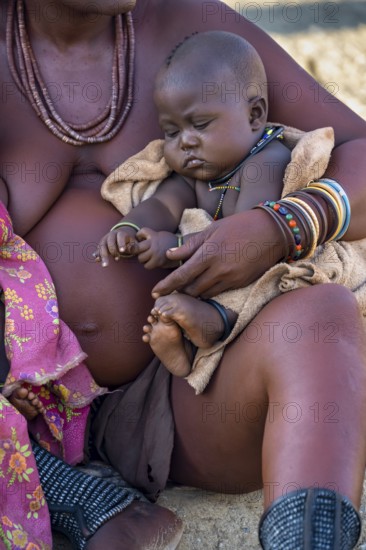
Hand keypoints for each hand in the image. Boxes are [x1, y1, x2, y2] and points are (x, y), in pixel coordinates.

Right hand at [94, 226, 137, 266]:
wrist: (122, 237)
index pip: (120, 236)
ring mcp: (105, 239)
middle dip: (112, 251)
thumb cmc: (129, 242)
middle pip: (110, 242)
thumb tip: (130, 249)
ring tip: (105, 265)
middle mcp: (111, 235)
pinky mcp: (101, 245)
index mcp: (120, 233)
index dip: (121, 243)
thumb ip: (133, 246)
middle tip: (116, 260)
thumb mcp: (133, 243)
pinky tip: (97, 260)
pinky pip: (98, 249)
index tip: (122, 251)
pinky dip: (97, 254)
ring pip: (102, 246)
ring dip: (103, 255)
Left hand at [134, 228, 179, 268]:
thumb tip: (136, 240)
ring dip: (143, 258)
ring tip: (149, 257)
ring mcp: (155, 254)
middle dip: (138, 250)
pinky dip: (148, 264)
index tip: (141, 240)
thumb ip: (148, 236)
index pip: (139, 234)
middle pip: (137, 248)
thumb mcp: (158, 234)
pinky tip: (153, 262)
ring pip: (141, 258)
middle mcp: (153, 244)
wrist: (182, 248)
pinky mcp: (158, 262)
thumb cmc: (168, 241)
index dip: (138, 237)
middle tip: (143, 251)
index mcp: (153, 236)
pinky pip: (147, 266)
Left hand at [152, 209, 285, 297]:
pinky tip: (206, 284)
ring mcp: (230, 279)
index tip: (155, 293)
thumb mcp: (212, 230)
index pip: (181, 276)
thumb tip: (169, 255)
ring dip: (194, 292)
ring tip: (188, 286)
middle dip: (179, 290)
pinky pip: (218, 292)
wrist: (271, 232)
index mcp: (208, 254)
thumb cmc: (240, 226)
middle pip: (191, 289)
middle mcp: (218, 270)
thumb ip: (190, 245)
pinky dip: (208, 291)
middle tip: (171, 288)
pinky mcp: (240, 284)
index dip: (166, 286)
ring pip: (204, 293)